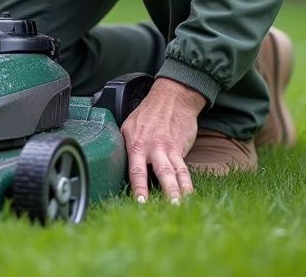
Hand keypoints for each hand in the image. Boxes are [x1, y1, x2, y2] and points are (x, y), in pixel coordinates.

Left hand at [120, 77, 206, 203]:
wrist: (172, 97)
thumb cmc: (148, 113)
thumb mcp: (128, 126)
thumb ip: (125, 145)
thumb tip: (115, 164)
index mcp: (136, 145)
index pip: (136, 170)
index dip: (139, 187)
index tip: (141, 202)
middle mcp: (153, 148)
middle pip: (161, 174)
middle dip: (165, 192)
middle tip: (169, 208)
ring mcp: (169, 149)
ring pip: (176, 173)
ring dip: (180, 191)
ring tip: (182, 206)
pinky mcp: (180, 149)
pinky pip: (184, 169)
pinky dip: (187, 183)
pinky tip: (189, 195)